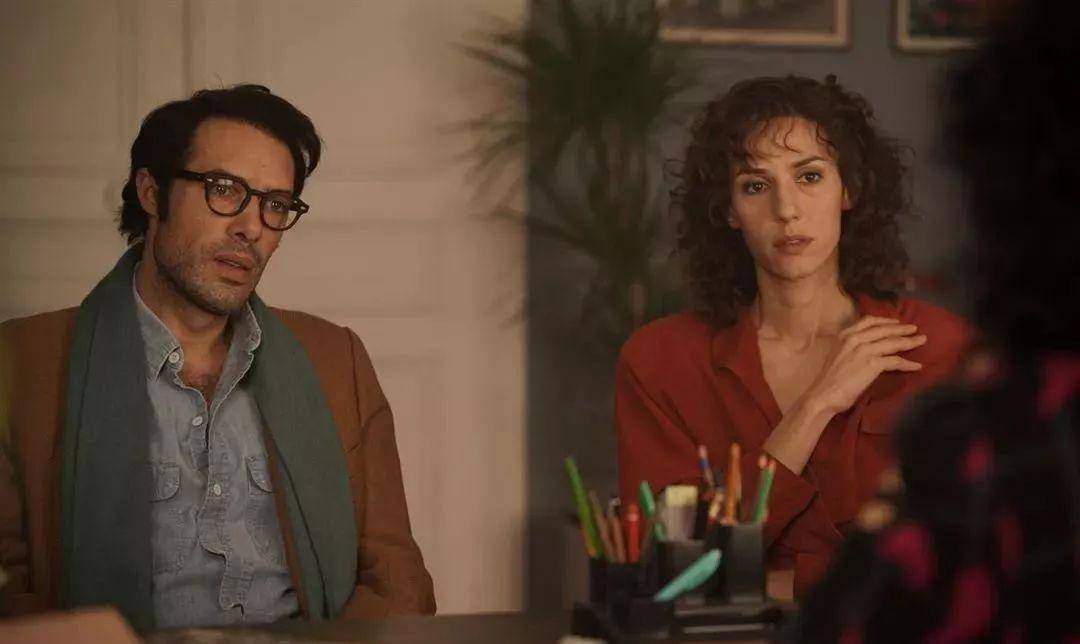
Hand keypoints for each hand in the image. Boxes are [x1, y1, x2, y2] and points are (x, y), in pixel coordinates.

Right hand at [806, 316, 925, 414]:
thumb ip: (850, 347)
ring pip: (892, 342)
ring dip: (909, 341)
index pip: (868, 321)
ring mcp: (864, 350)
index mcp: (845, 335)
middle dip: (902, 328)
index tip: (896, 322)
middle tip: (914, 329)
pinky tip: (917, 366)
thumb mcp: (837, 354)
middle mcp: (855, 338)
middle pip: (884, 329)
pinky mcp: (872, 364)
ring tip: (921, 340)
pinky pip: (895, 361)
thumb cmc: (828, 379)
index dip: (885, 320)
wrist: (823, 394)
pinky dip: (908, 364)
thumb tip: (866, 348)